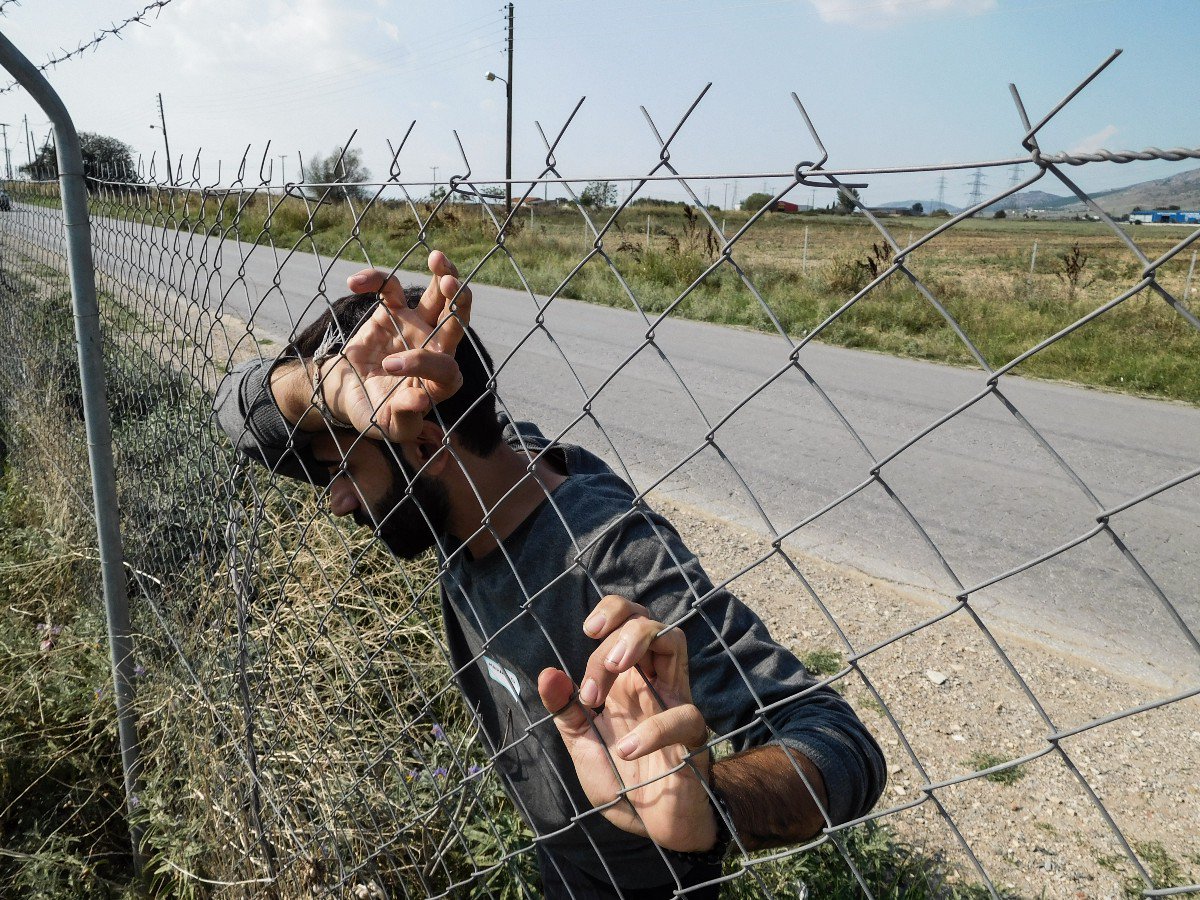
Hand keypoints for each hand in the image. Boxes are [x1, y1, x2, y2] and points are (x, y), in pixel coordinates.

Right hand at [317, 250, 471, 441]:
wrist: (349, 393)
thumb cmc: (375, 413)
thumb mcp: (388, 424)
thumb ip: (405, 415)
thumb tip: (420, 399)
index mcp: (440, 381)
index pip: (446, 369)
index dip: (423, 364)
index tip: (390, 367)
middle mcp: (435, 349)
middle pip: (457, 322)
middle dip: (459, 302)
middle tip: (452, 283)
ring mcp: (417, 326)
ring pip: (437, 295)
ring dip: (442, 274)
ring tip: (437, 257)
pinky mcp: (394, 311)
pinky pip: (390, 288)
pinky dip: (375, 280)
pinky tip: (355, 283)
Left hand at [537, 595, 716, 852]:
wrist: (652, 825)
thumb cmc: (621, 780)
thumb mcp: (582, 744)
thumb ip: (565, 710)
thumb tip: (547, 674)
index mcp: (625, 679)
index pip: (624, 623)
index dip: (607, 622)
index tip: (587, 653)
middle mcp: (651, 680)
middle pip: (648, 620)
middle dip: (618, 629)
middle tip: (598, 673)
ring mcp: (674, 700)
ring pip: (674, 639)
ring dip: (639, 642)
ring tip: (614, 670)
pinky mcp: (691, 731)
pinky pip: (683, 714)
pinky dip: (652, 729)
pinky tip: (627, 751)